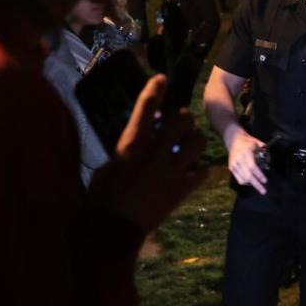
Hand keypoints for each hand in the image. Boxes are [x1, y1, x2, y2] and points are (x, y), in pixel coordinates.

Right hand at [88, 75, 206, 231]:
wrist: (113, 226)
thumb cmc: (102, 195)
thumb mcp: (109, 164)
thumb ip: (127, 149)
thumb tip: (137, 142)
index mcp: (132, 142)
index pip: (146, 107)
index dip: (156, 89)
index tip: (162, 79)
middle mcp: (155, 150)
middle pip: (183, 118)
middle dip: (183, 119)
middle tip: (179, 127)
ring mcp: (172, 169)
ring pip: (199, 141)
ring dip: (195, 142)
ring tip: (188, 149)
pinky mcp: (182, 188)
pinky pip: (203, 171)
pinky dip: (199, 170)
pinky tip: (192, 173)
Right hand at [226, 128, 267, 194]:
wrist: (233, 139)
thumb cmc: (248, 142)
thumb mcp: (257, 143)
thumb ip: (264, 151)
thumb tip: (269, 163)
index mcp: (246, 152)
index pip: (252, 167)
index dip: (259, 175)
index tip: (265, 181)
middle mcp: (239, 159)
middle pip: (248, 176)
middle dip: (256, 185)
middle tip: (264, 191)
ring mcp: (234, 164)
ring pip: (243, 180)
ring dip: (252, 184)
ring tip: (259, 186)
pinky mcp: (231, 168)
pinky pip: (239, 179)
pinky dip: (246, 182)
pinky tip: (251, 182)